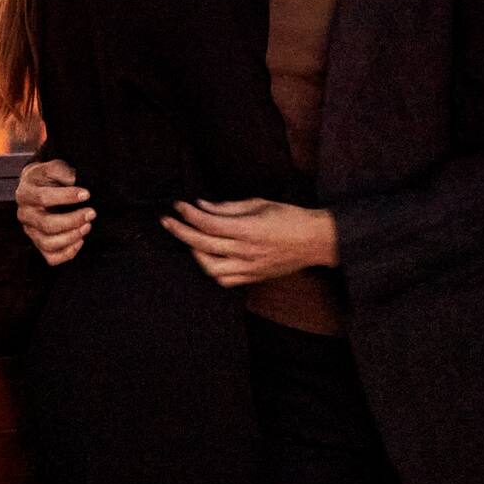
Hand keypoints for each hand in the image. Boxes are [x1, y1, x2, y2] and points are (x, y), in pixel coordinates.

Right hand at [17, 158, 92, 265]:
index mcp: (25, 193)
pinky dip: (67, 253)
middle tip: (91, 213)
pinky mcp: (39, 244)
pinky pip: (51, 257)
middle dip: (73, 220)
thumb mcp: (53, 167)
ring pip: (48, 243)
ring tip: (87, 226)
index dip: (66, 197)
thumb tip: (75, 180)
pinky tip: (80, 241)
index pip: (43, 198)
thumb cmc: (49, 178)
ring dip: (71, 237)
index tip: (87, 194)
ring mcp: (31, 231)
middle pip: (46, 224)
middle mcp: (24, 214)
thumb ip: (63, 171)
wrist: (39, 187)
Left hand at [162, 198, 337, 286]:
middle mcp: (245, 251)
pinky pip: (225, 280)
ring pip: (210, 267)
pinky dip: (211, 270)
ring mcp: (249, 268)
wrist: (315, 241)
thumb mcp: (259, 204)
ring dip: (194, 253)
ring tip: (189, 240)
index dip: (189, 214)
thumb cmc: (290, 218)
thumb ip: (228, 207)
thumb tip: (202, 206)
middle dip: (181, 232)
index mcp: (247, 230)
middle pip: (202, 244)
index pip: (208, 223)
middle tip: (168, 221)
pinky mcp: (253, 277)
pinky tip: (207, 258)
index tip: (178, 206)